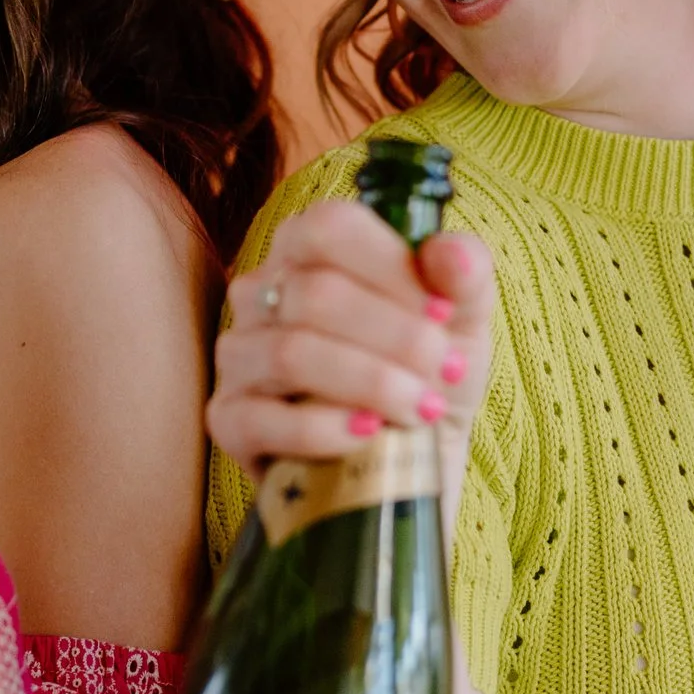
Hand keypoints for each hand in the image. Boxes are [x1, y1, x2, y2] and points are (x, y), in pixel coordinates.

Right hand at [209, 203, 495, 503]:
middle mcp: (260, 293)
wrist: (407, 464)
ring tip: (421, 409)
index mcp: (309, 250)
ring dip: (370, 383)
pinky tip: (368, 434)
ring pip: (290, 354)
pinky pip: (260, 419)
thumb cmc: (426, 374)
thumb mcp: (462, 323)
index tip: (442, 314)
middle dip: (396, 338)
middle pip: (315, 294)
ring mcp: (238, 356)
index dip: (391, 268)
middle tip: (447, 372)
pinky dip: (323, 428)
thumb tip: (448, 254)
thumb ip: (465, 275)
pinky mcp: (228, 420)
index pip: (329, 229)